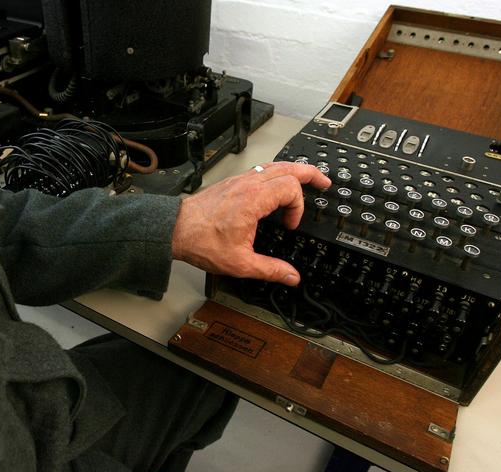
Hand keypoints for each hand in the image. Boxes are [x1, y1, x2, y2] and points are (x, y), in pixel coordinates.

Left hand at [172, 161, 330, 285]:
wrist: (176, 229)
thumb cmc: (202, 242)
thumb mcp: (240, 263)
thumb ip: (270, 269)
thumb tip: (291, 277)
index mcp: (254, 199)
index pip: (292, 189)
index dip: (298, 208)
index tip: (290, 226)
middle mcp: (248, 184)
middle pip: (289, 167)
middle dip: (310, 174)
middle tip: (324, 182)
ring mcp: (240, 180)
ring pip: (275, 165)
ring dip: (293, 171)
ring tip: (307, 179)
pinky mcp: (232, 183)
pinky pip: (261, 170)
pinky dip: (276, 174)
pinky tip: (276, 185)